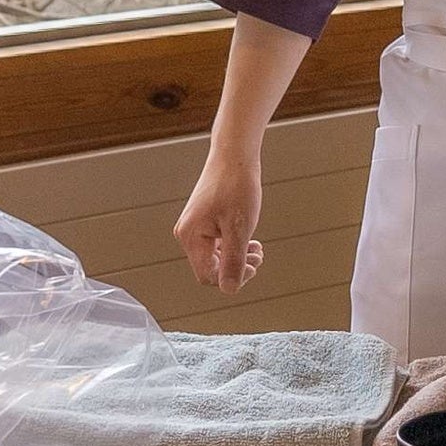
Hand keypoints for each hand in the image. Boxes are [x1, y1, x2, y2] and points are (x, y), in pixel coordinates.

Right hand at [176, 148, 266, 292]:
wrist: (234, 155)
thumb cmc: (236, 187)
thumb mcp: (239, 228)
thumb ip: (233, 261)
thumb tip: (229, 289)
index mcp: (191, 237)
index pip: (207, 276)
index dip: (231, 278)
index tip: (252, 267)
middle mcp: (187, 234)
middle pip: (210, 268)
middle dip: (236, 268)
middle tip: (258, 258)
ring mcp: (195, 226)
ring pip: (215, 256)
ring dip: (238, 257)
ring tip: (257, 250)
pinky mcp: (203, 220)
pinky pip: (216, 243)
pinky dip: (234, 245)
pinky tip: (250, 241)